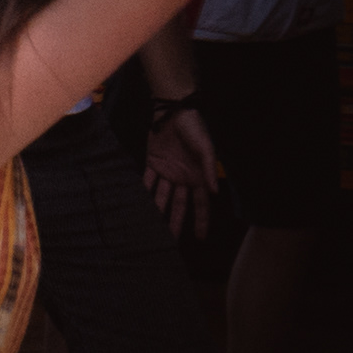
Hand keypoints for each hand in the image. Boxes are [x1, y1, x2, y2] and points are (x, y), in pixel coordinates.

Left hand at [140, 108, 220, 241]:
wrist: (173, 110)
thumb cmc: (195, 128)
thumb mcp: (205, 148)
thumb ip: (210, 169)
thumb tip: (215, 192)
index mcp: (199, 176)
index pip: (201, 204)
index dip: (201, 220)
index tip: (200, 238)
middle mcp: (184, 177)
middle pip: (179, 204)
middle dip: (176, 222)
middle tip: (170, 241)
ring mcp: (168, 171)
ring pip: (162, 196)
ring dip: (157, 210)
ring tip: (151, 228)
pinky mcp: (153, 162)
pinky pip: (147, 180)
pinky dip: (142, 191)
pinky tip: (137, 205)